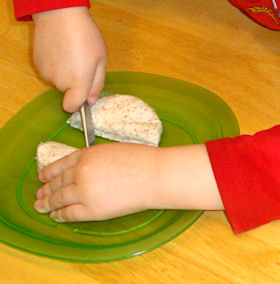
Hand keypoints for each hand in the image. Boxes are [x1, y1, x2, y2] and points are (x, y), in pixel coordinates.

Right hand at [32, 7, 107, 111]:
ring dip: (65, 72)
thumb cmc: (85, 34)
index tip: (84, 93)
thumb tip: (91, 100)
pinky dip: (55, 64)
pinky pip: (49, 71)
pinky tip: (60, 48)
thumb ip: (97, 82)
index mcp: (78, 81)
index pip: (72, 107)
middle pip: (68, 92)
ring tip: (71, 51)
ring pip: (58, 81)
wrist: (60, 13)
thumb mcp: (101, 58)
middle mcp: (59, 81)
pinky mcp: (38, 63)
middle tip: (83, 61)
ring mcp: (46, 72)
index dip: (79, 103)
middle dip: (76, 82)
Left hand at [34, 143, 222, 222]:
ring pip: (60, 198)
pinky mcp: (92, 209)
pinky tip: (56, 216)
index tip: (42, 176)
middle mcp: (81, 171)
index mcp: (86, 154)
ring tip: (41, 206)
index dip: (49, 171)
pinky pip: (70, 213)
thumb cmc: (138, 159)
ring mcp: (85, 191)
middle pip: (58, 182)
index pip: (61, 164)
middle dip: (46, 189)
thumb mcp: (110, 150)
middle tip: (39, 194)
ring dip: (48, 203)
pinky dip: (61, 215)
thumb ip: (92, 158)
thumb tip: (81, 168)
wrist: (153, 174)